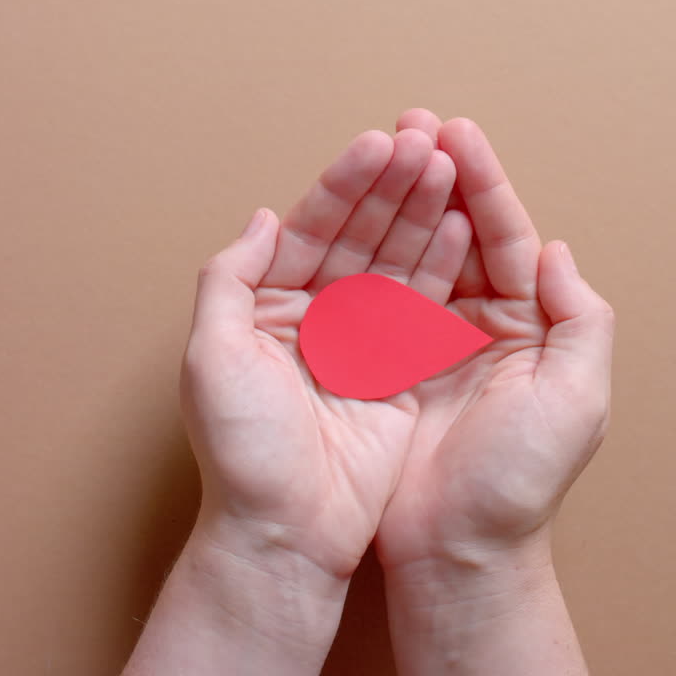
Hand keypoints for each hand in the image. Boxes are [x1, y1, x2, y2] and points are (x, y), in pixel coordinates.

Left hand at [180, 125, 473, 582]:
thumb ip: (229, 278)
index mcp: (269, 304)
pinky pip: (424, 306)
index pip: (313, 226)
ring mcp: (361, 339)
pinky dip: (444, 265)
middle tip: (425, 141)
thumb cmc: (242, 454)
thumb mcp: (211, 356)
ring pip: (397, 260)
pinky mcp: (398, 368)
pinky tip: (464, 227)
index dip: (345, 183)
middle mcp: (317, 313)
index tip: (378, 143)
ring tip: (450, 167)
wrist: (286, 535)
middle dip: (393, 185)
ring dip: (423, 213)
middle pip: (361, 234)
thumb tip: (261, 217)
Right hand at [376, 108, 614, 572]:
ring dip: (402, 198)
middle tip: (412, 124)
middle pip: (460, 230)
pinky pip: (381, 290)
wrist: (456, 554)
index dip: (482, 183)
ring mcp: (435, 337)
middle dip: (437, 174)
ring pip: (418, 249)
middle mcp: (484, 322)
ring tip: (385, 148)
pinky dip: (371, 249)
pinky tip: (357, 213)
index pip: (507, 236)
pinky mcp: (391, 359)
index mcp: (532, 325)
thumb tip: (558, 251)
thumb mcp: (575, 402)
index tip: (455, 135)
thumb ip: (581, 321)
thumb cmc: (517, 485)